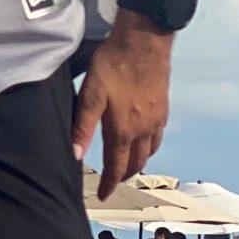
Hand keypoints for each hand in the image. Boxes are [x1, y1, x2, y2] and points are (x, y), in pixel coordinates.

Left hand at [73, 17, 172, 197]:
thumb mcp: (89, 95)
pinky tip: (143, 140)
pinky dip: (150, 147)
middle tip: (113, 182)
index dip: (110, 183)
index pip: (116, 166)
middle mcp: (144, 129)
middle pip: (136, 162)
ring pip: (150, 151)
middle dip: (124, 176)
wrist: (144, 42)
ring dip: (139, 163)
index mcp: (124, 130)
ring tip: (128, 166)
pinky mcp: (163, 107)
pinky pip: (158, 136)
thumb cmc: (113, 66)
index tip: (104, 196)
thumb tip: (75, 155)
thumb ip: (82, 126)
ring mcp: (157, 118)